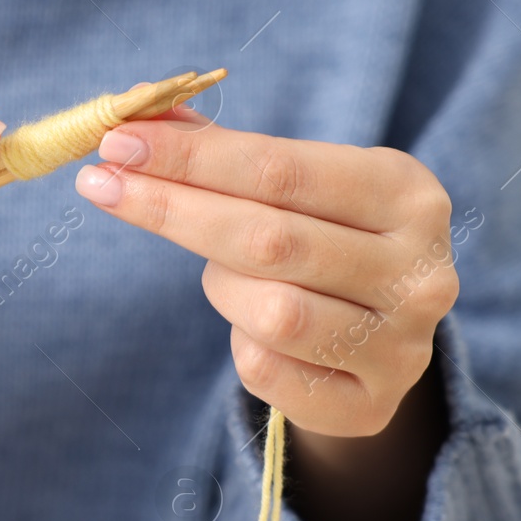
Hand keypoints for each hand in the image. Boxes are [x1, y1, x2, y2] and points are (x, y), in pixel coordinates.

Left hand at [74, 109, 458, 520]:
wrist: (383, 336)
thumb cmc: (328, 238)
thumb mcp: (299, 184)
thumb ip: (228, 151)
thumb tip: (146, 114)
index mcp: (406, 193)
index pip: (279, 168)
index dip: (191, 157)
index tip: (117, 142)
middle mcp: (419, 270)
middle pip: (266, 239)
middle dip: (172, 210)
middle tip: (101, 184)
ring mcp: (403, 346)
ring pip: (268, 313)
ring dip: (221, 288)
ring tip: (222, 274)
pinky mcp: (371, 405)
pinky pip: (267, 370)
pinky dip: (241, 345)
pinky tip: (252, 328)